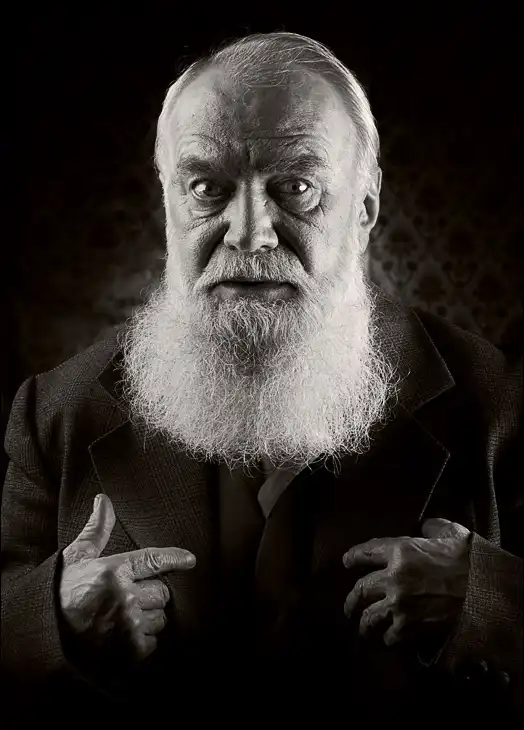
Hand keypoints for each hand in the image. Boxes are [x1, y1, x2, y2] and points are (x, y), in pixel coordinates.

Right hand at [59, 493, 196, 672]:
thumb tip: (103, 500)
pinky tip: (122, 639)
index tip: (190, 560)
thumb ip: (96, 529)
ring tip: (123, 620)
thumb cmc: (61, 593)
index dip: (175, 559)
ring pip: (160, 618)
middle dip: (150, 595)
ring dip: (148, 619)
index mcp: (113, 571)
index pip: (155, 560)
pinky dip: (142, 642)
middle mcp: (125, 597)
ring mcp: (129, 625)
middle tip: (129, 599)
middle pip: (162, 592)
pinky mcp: (130, 651)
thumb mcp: (76, 558)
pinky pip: (153, 642)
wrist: (43, 636)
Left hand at [342, 518, 470, 647]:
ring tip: (361, 628)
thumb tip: (424, 527)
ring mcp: (400, 602)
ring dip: (363, 623)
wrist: (486, 588)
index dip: (353, 557)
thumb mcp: (449, 531)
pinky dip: (388, 638)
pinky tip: (389, 638)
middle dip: (351, 599)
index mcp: (400, 549)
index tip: (346, 562)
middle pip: (361, 588)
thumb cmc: (468, 557)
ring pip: (369, 616)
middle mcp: (393, 576)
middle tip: (348, 605)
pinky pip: (390, 634)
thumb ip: (431, 527)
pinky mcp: (411, 624)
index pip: (365, 552)